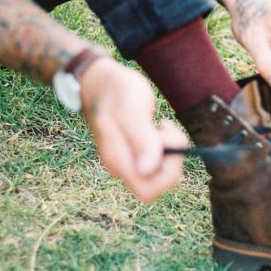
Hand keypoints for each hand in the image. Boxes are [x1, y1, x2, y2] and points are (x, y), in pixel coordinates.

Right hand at [79, 57, 186, 202]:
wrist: (99, 80)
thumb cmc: (114, 90)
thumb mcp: (131, 107)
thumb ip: (141, 138)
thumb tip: (146, 170)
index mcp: (119, 162)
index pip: (149, 191)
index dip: (167, 172)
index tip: (165, 140)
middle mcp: (122, 167)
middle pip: (157, 185)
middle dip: (172, 160)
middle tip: (167, 130)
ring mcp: (127, 161)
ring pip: (160, 173)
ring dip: (170, 151)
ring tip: (162, 125)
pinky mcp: (134, 153)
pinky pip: (158, 161)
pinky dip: (166, 146)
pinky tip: (158, 127)